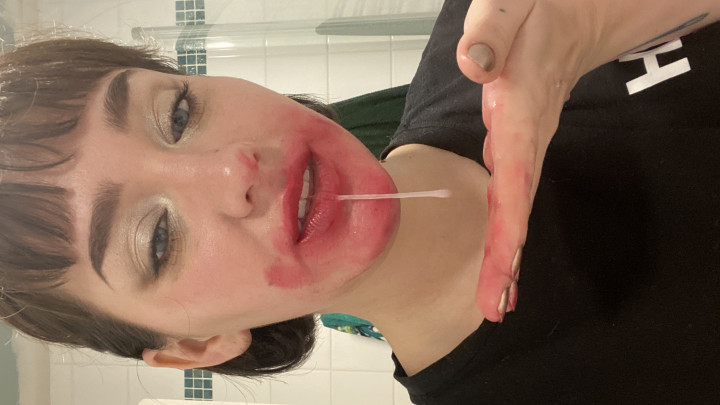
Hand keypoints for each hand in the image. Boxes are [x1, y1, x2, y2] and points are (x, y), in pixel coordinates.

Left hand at [455, 0, 599, 321]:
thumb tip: (475, 66)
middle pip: (519, 205)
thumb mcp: (510, 6)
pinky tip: (501, 258)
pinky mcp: (520, 147)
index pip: (515, 176)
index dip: (508, 224)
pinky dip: (506, 230)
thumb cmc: (534, 12)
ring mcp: (526, 145)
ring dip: (507, 253)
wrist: (570, 19)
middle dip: (508, 258)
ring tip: (495, 299)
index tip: (502, 268)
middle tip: (494, 307)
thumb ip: (492, 32)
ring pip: (517, 207)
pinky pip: (512, 195)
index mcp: (521, 110)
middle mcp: (526, 137)